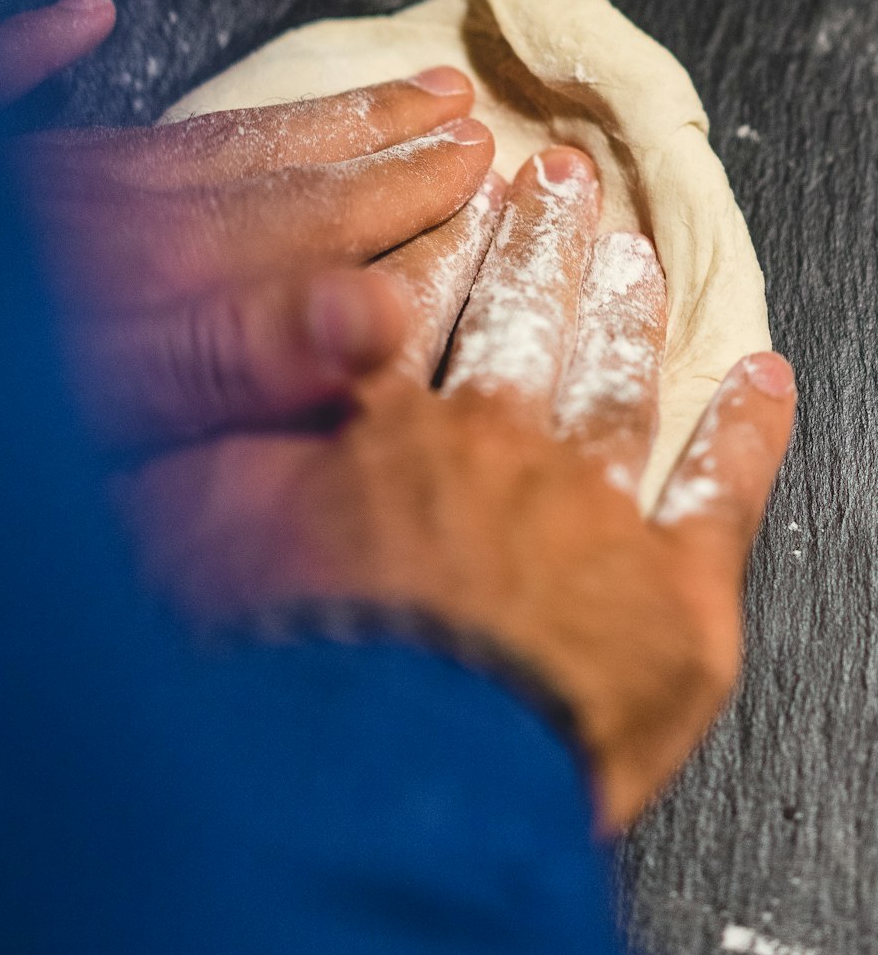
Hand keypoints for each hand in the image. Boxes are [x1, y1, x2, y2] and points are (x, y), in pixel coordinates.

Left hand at [0, 0, 497, 442]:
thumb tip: (384, 318)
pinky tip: (86, 14)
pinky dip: (48, 45)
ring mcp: (62, 182)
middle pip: (276, 160)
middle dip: (374, 135)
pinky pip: (10, 85)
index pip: (319, 216)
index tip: (484, 159)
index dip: (405, 191)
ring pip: (199, 132)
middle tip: (457, 101)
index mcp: (176, 264)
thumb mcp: (121, 392)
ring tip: (370, 81)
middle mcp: (133, 206)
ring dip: (291, 108)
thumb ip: (245, 354)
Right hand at [118, 148, 795, 831]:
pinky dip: (747, 432)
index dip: (437, 250)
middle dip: (541, 245)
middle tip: (558, 180)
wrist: (390, 775)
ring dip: (626, 313)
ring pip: (616, 382)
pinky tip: (765, 382)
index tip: (458, 199)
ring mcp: (591, 511)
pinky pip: (722, 490)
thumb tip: (210, 393)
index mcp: (383, 433)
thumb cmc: (286, 669)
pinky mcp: (674, 593)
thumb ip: (212, 452)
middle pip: (524, 322)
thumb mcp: (189, 536)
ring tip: (637, 259)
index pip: (414, 312)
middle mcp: (495, 450)